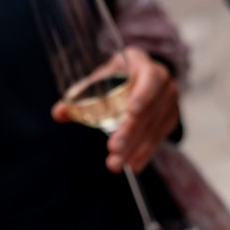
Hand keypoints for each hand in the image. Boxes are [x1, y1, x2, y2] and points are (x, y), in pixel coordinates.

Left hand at [52, 47, 179, 173]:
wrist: (143, 77)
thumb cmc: (118, 74)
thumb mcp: (101, 77)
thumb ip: (81, 94)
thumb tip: (58, 113)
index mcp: (143, 64)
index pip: (150, 79)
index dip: (144, 95)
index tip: (132, 111)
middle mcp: (163, 82)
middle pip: (150, 110)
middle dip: (131, 132)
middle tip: (114, 149)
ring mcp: (169, 102)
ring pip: (154, 128)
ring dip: (136, 148)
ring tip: (117, 163)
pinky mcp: (170, 119)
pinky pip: (159, 139)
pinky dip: (145, 153)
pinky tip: (133, 165)